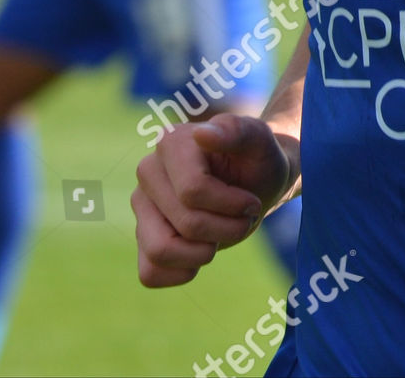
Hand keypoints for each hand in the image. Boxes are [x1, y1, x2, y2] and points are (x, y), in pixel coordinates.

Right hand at [131, 112, 297, 287]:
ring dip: (205, 253)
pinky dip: (183, 272)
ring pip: (161, 251)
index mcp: (171, 142)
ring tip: (223, 233)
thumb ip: (239, 131)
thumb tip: (202, 134)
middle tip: (244, 218)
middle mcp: (148, 171)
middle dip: (226, 229)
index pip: (193, 192)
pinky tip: (203, 250)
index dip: (231, 206)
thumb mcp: (262, 142)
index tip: (251, 200)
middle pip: (186, 223)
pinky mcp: (142, 235)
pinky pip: (150, 273)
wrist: (256, 183)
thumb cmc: (260, 160)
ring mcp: (142, 205)